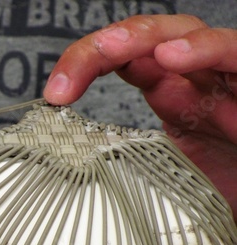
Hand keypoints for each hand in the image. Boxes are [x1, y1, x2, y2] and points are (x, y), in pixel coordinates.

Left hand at [44, 15, 236, 220]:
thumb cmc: (224, 181)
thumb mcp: (166, 172)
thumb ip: (131, 162)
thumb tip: (83, 181)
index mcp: (172, 92)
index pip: (122, 61)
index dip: (83, 66)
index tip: (54, 95)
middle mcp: (195, 78)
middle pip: (144, 40)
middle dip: (101, 49)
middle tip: (66, 81)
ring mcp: (224, 78)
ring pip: (185, 33)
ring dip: (143, 37)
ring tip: (111, 48)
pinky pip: (236, 55)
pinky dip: (207, 50)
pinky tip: (174, 56)